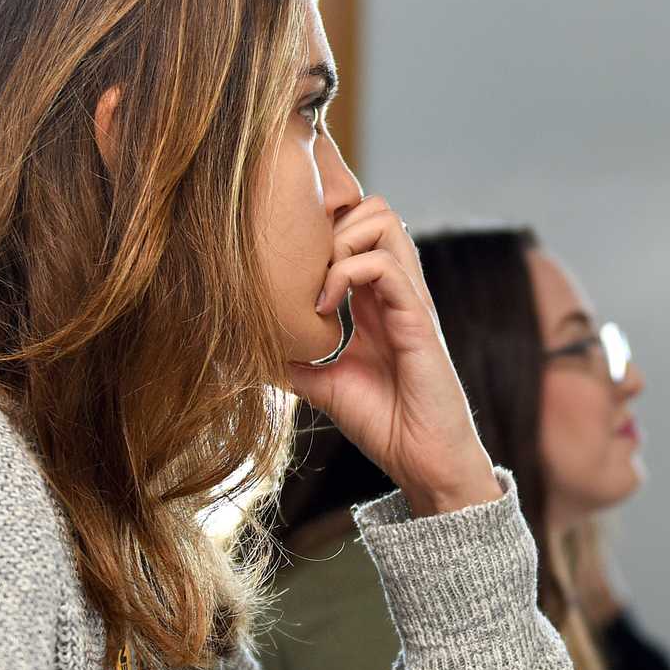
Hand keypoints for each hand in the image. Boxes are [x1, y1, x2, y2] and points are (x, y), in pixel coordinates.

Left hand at [278, 197, 497, 517]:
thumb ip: (293, 359)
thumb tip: (246, 349)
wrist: (423, 461)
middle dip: (330, 224)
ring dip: (339, 241)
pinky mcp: (417, 317)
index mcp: (376, 298)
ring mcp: (409, 298)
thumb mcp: (322, 384)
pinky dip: (346, 274)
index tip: (289, 265)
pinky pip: (385, 264)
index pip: (358, 228)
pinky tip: (325, 309)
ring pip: (382, 219)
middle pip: (372, 208)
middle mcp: (395, 289)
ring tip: (316, 288)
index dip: (323, 230)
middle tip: (302, 271)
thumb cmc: (383, 424)